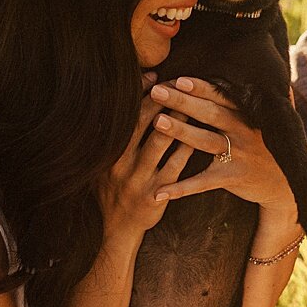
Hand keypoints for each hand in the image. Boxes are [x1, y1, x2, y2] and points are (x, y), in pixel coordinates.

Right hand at [98, 76, 193, 240]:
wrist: (117, 230)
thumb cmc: (114, 188)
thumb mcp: (106, 162)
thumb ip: (117, 136)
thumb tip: (127, 103)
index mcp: (108, 152)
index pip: (124, 114)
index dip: (140, 93)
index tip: (155, 76)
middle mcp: (120, 164)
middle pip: (142, 123)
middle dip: (161, 100)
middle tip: (179, 83)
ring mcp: (138, 180)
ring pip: (160, 142)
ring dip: (178, 120)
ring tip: (193, 103)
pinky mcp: (155, 195)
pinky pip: (175, 166)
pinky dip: (187, 149)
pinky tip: (200, 135)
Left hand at [147, 78, 296, 217]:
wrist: (285, 184)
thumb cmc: (270, 148)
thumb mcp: (278, 121)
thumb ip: (274, 97)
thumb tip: (277, 73)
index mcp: (248, 115)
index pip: (221, 97)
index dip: (201, 88)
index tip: (179, 79)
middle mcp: (243, 131)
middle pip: (210, 113)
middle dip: (182, 101)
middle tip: (157, 91)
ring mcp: (238, 155)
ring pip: (205, 141)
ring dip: (181, 132)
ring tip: (157, 123)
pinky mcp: (232, 177)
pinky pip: (203, 183)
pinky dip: (181, 188)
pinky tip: (159, 191)